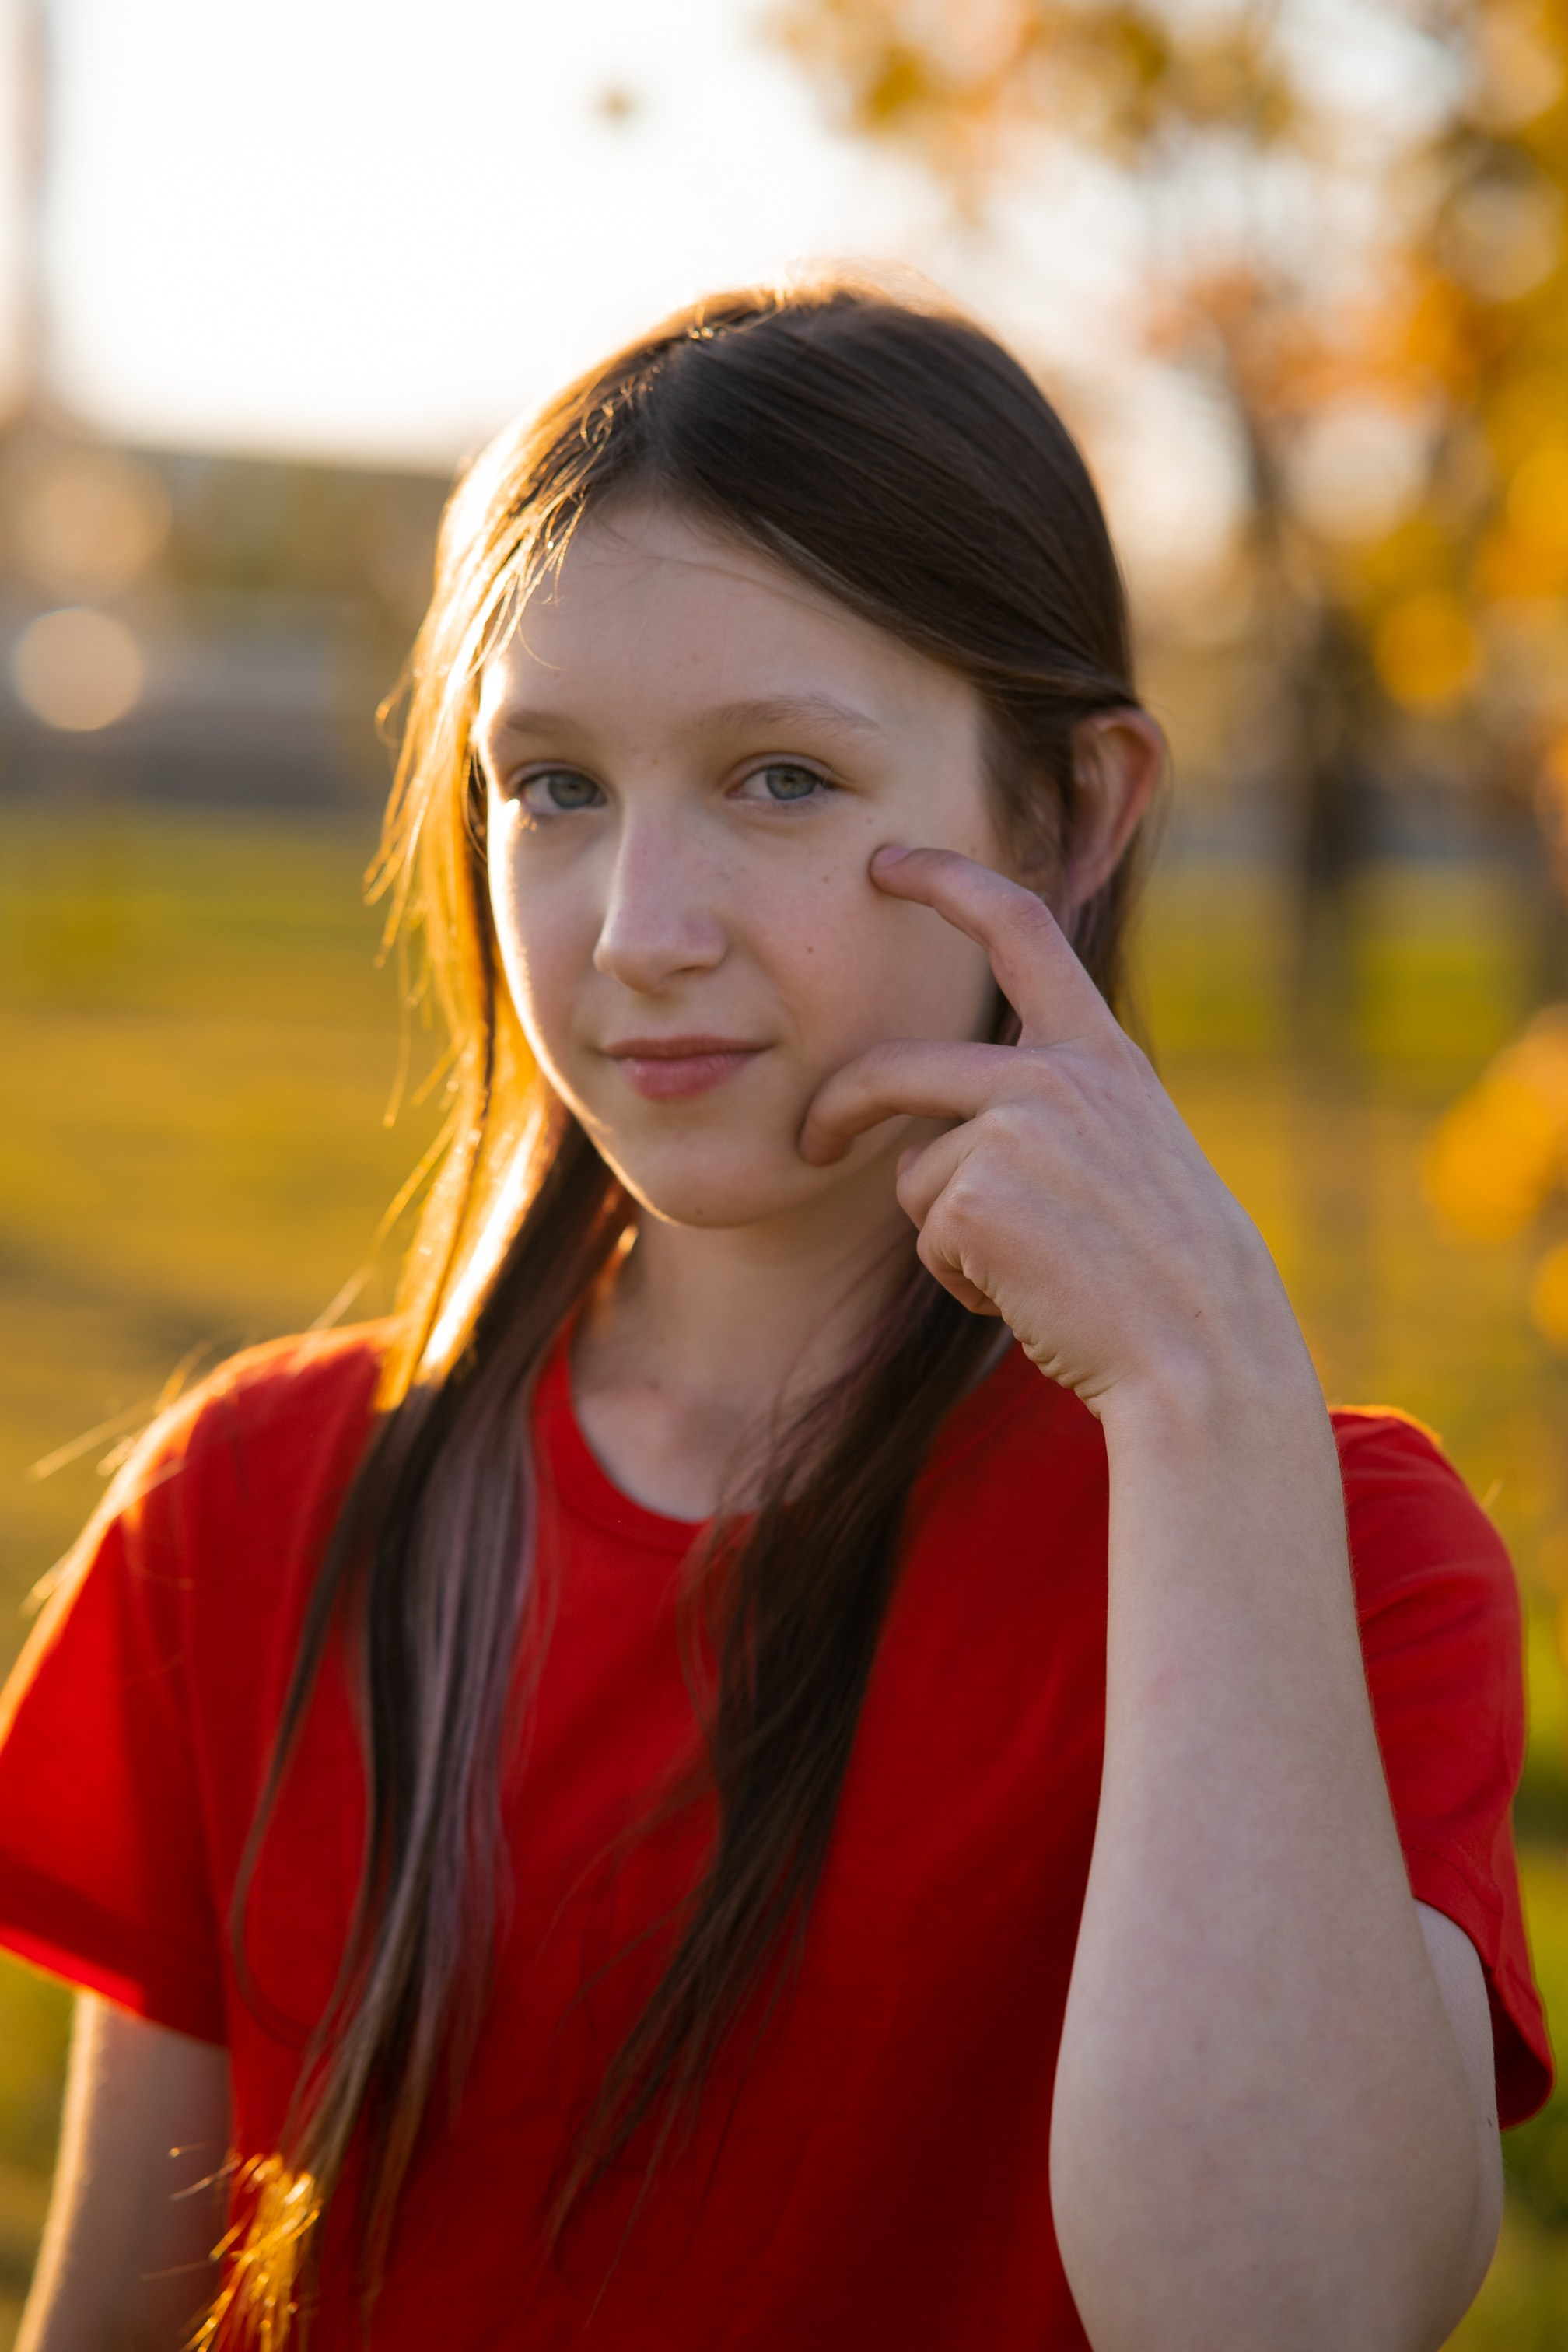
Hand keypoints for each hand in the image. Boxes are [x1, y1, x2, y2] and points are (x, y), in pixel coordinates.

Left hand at [799, 847, 1305, 1417]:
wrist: (1202, 1352)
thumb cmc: (1163, 1273)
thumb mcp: (1131, 1152)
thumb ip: (1058, 1108)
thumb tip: (944, 1123)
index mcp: (1100, 1054)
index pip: (1019, 926)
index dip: (946, 881)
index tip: (887, 859)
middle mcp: (1059, 1073)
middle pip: (896, 1066)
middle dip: (838, 1106)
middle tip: (811, 1142)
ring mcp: (1016, 1129)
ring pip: (913, 1171)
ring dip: (947, 1232)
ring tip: (1034, 1268)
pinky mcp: (977, 1194)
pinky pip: (926, 1234)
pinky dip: (962, 1276)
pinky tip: (1031, 1293)